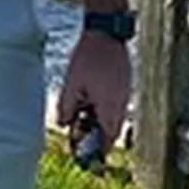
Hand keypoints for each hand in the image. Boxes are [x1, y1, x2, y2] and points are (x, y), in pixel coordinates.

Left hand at [57, 31, 131, 147]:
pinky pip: (116, 104)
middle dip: (98, 136)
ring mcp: (126, 93)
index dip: (99, 150)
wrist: (106, 33)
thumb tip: (62, 125)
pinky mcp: (125, 84)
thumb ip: (66, 106)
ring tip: (82, 114)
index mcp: (110, 106)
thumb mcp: (71, 83)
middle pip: (113, 130)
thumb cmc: (88, 58)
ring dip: (100, 121)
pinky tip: (90, 99)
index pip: (109, 138)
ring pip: (115, 117)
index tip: (88, 155)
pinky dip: (104, 108)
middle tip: (81, 134)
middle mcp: (122, 103)